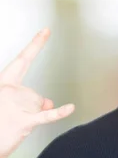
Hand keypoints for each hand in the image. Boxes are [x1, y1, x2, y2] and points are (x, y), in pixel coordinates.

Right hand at [0, 29, 74, 157]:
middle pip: (35, 96)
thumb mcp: (8, 105)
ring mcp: (16, 105)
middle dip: (29, 108)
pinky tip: (70, 108)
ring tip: (10, 125)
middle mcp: (9, 90)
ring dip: (30, 118)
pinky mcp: (24, 121)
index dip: (35, 45)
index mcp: (3, 83)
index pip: (23, 60)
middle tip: (10, 118)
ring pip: (39, 107)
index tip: (46, 31)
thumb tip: (49, 102)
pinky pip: (47, 115)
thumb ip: (29, 99)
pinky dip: (59, 113)